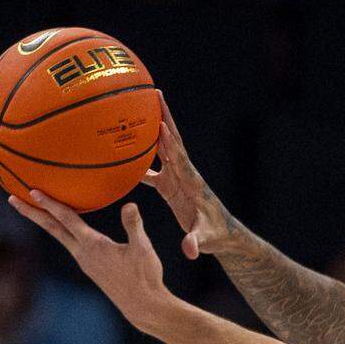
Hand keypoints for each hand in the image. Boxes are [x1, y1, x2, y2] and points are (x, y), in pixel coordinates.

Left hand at [9, 192, 171, 334]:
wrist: (143, 306)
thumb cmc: (145, 277)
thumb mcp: (143, 249)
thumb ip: (134, 225)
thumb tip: (130, 205)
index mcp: (93, 245)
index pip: (66, 219)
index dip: (49, 203)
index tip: (31, 191)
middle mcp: (83, 253)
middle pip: (52, 229)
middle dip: (32, 213)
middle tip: (12, 199)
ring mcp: (86, 263)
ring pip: (61, 237)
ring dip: (46, 222)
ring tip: (36, 211)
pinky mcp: (91, 269)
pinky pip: (72, 245)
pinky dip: (63, 233)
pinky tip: (67, 231)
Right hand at [142, 94, 231, 259]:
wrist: (223, 236)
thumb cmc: (216, 236)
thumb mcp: (206, 240)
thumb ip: (196, 243)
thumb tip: (189, 250)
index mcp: (191, 182)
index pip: (179, 157)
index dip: (169, 142)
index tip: (160, 121)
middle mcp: (183, 174)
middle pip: (170, 141)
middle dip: (162, 117)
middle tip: (152, 92)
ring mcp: (176, 178)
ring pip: (160, 148)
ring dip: (148, 129)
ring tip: (134, 107)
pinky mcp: (170, 186)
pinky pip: (150, 168)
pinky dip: (138, 159)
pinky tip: (121, 149)